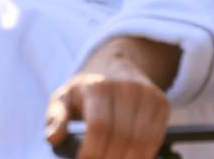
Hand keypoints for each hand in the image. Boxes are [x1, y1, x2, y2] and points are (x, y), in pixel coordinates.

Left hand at [44, 37, 177, 158]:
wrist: (115, 65)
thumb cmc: (85, 89)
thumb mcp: (64, 97)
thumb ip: (55, 118)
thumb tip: (52, 138)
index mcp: (97, 86)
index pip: (100, 126)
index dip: (93, 150)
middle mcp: (125, 87)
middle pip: (122, 136)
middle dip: (109, 158)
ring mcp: (146, 94)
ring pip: (141, 140)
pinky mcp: (161, 102)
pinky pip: (155, 137)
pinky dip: (144, 154)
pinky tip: (131, 158)